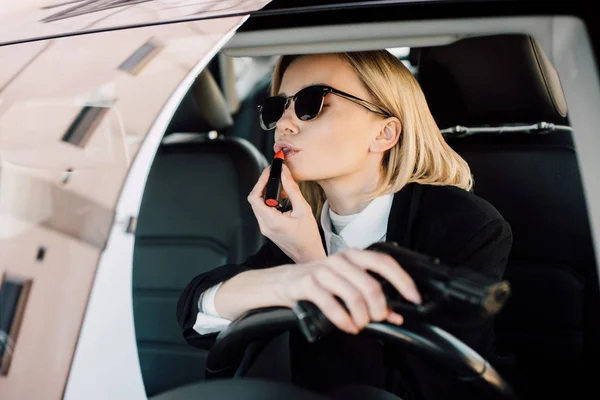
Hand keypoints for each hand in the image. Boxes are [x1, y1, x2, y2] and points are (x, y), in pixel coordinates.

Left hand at [247, 164, 325, 262]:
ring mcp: (264, 228)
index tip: (269, 171)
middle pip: (254, 200)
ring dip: (266, 193)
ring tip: (280, 186)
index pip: (255, 197)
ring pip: (257, 205)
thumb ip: (292, 189)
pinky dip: (269, 202)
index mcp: (272, 221)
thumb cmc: (308, 236)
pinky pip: (262, 211)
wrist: (308, 254)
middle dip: (263, 185)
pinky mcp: (267, 229)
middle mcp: (264, 226)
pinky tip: (281, 198)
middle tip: (274, 175)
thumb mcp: (304, 209)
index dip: (260, 181)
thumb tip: (284, 173)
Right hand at [274, 248, 422, 334]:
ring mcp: (322, 270)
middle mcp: (339, 260)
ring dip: (362, 316)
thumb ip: (370, 298)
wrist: (281, 282)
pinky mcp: (307, 284)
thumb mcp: (345, 285)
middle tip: (378, 319)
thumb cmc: (318, 283)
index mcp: (353, 256)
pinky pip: (331, 304)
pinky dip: (343, 320)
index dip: (402, 280)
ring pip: (353, 295)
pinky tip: (348, 326)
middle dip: (379, 307)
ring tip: (361, 325)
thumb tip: (395, 315)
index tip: (414, 298)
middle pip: (370, 283)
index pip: (384, 262)